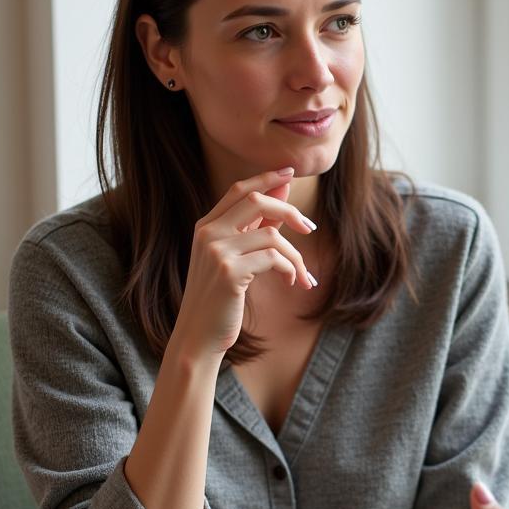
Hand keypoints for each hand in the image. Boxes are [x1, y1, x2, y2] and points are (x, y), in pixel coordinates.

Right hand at [172, 167, 318, 357]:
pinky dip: (290, 269)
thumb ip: (256, 228)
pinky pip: (274, 258)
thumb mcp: (236, 259)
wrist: (198, 336)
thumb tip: (282, 195)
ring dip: (296, 256)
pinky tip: (292, 282)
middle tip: (310, 228)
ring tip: (303, 276)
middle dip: (290, 211)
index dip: (266, 178)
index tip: (290, 172)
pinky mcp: (230, 273)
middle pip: (256, 201)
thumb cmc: (220, 299)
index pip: (239, 190)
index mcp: (206, 227)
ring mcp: (216, 252)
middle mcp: (208, 233)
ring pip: (272, 235)